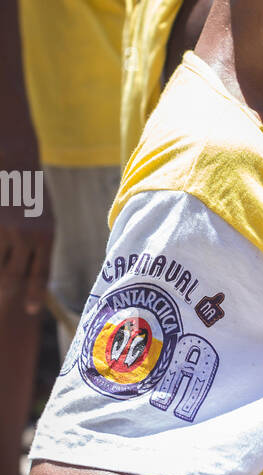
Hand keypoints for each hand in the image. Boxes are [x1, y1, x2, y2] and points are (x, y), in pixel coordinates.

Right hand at [0, 153, 53, 313]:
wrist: (14, 163)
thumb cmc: (30, 194)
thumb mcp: (45, 219)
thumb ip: (40, 245)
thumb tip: (33, 277)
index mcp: (45, 236)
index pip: (40, 274)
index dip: (34, 295)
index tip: (30, 310)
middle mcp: (25, 236)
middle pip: (13, 277)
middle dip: (7, 293)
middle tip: (5, 301)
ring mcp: (4, 231)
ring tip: (2, 282)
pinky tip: (0, 255)